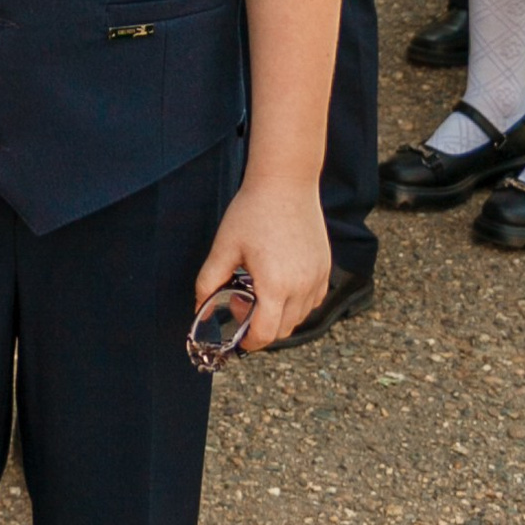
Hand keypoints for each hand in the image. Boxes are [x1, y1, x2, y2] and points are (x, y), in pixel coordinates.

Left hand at [195, 177, 328, 355]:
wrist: (286, 182)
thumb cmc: (252, 211)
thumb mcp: (224, 247)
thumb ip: (208, 281)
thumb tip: (199, 307)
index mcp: (275, 286)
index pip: (265, 334)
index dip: (249, 342)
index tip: (238, 334)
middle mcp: (302, 287)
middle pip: (283, 330)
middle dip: (261, 327)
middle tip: (242, 299)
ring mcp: (317, 278)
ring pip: (299, 317)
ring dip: (279, 314)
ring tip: (260, 287)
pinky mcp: (325, 268)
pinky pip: (313, 300)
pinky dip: (297, 303)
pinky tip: (280, 282)